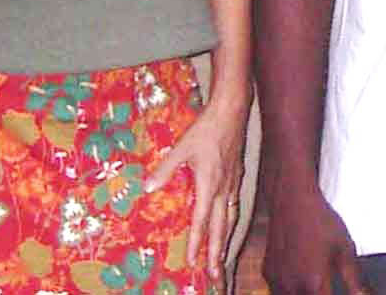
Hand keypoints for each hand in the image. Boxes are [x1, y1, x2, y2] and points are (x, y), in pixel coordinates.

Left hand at [144, 95, 246, 280]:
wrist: (231, 112)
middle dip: (218, 252)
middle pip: (222, 227)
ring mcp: (233, 183)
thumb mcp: (181, 148)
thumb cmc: (205, 130)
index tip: (193, 260)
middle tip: (216, 274)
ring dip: (227, 240)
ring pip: (231, 218)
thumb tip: (147, 189)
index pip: (202, 220)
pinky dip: (232, 221)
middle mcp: (223, 188)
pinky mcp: (238, 176)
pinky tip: (230, 224)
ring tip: (224, 258)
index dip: (197, 242)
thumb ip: (165, 170)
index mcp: (209, 184)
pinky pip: (235, 206)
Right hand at [261, 174, 365, 294]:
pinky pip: (278, 290)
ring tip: (313, 280)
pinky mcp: (268, 273)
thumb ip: (354, 279)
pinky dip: (289, 289)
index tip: (334, 291)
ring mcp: (277, 281)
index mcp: (314, 283)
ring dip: (304, 294)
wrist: (293, 201)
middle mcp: (292, 286)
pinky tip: (300, 276)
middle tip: (326, 286)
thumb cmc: (320, 222)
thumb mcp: (345, 249)